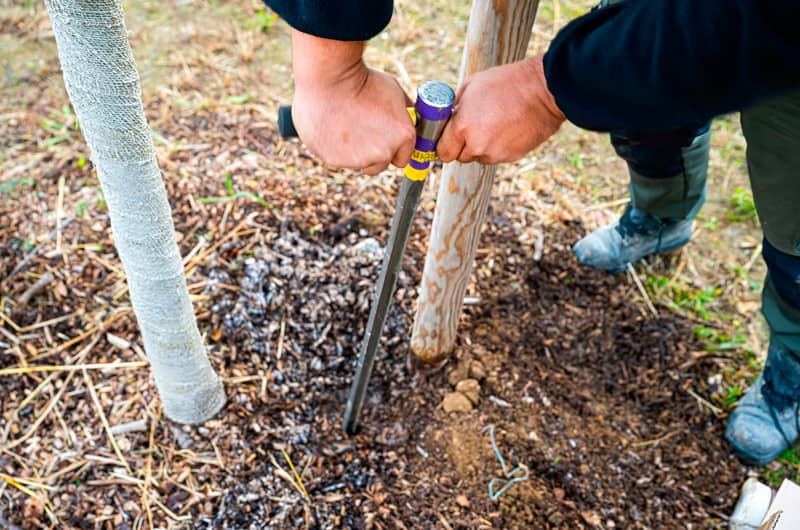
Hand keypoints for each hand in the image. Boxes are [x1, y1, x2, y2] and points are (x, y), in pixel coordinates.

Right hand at [290, 30, 415, 174]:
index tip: (382, 139)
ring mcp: (360, 159)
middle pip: (379, 165)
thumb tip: (409, 117)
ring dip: (353, 152)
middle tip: (360, 130)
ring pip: (357, 162)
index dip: (391, 148)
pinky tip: (331, 128)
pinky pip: (337, 159)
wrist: (331, 77)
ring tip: (344, 125)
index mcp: (404, 136)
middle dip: (372, 153)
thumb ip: (403, 112)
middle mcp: (384, 152)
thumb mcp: (394, 91)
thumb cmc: (363, 79)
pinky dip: (334, 148)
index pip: (401, 158)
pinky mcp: (336, 160)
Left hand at [437, 55, 564, 164]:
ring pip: (480, 157)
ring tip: (494, 123)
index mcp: (463, 128)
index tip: (449, 137)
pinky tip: (507, 128)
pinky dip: (498, 146)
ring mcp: (495, 154)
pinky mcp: (511, 157)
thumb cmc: (507, 82)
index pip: (443, 152)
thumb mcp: (472, 85)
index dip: (445, 144)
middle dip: (463, 145)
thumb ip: (455, 106)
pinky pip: (497, 155)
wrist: (544, 91)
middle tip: (473, 127)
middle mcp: (477, 146)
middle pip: (461, 157)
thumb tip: (448, 116)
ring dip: (481, 146)